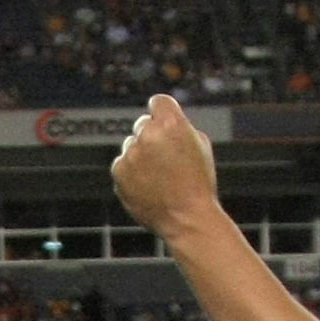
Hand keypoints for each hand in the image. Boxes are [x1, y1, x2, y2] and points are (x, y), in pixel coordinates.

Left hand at [111, 94, 221, 241]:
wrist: (186, 218)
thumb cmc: (198, 183)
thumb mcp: (200, 145)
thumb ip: (179, 127)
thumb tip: (162, 121)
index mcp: (171, 123)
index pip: (158, 102)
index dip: (162, 112)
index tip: (162, 120)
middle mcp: (148, 135)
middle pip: (142, 124)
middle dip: (151, 136)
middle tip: (165, 158)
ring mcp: (131, 154)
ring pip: (131, 145)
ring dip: (140, 155)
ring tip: (158, 177)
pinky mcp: (119, 172)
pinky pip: (122, 164)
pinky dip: (131, 173)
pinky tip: (148, 186)